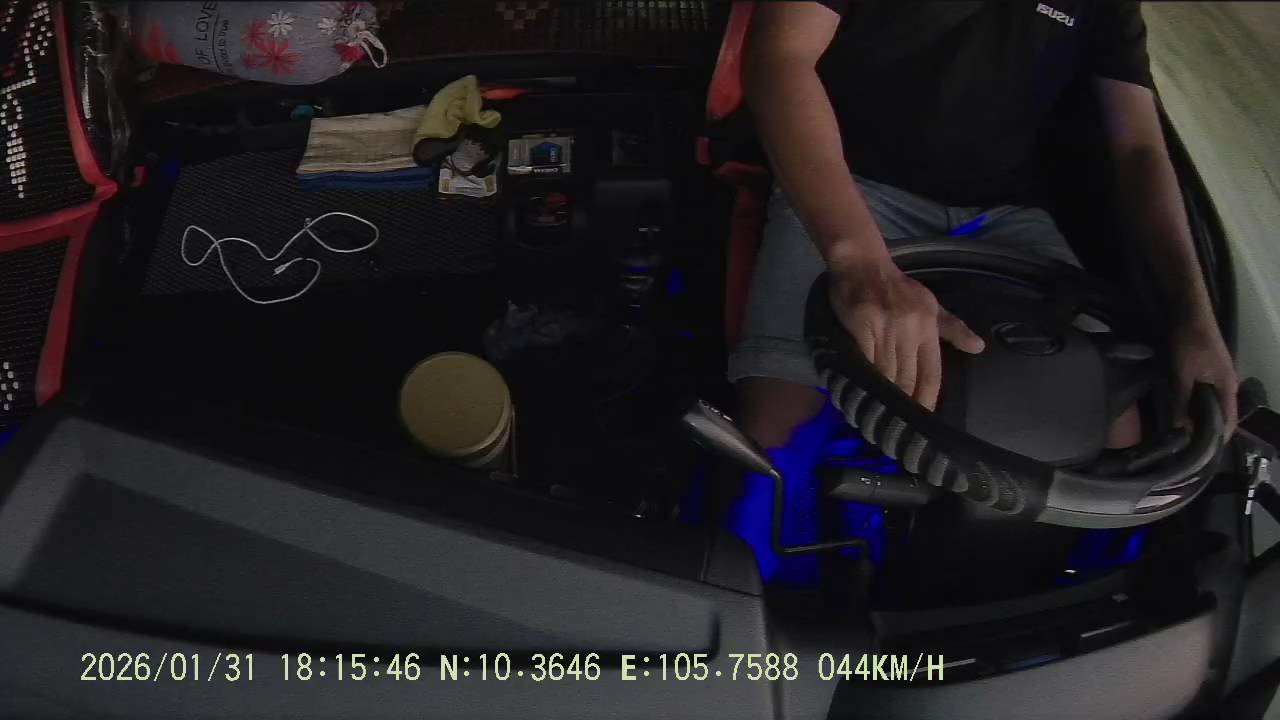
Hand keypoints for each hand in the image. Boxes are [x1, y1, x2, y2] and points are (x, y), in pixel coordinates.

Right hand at [829, 258, 984, 409]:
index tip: (922, 421)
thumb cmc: (898, 287)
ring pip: (886, 374)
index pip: (930, 375)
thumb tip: (978, 348)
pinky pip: (864, 362)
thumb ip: (952, 329)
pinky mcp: (861, 329)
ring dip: (882, 398)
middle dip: (904, 405)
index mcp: (927, 328)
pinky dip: (862, 381)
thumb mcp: (931, 304)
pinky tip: (859, 396)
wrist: (864, 265)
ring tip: (880, 420)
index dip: (926, 401)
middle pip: (908, 379)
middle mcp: (909, 332)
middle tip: (899, 429)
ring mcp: (884, 330)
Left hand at [1171, 313, 1237, 440]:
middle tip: (1186, 447)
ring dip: (1199, 418)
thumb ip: (1182, 401)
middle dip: (1206, 431)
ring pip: (1211, 405)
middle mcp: (1227, 385)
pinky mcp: (1207, 371)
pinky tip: (1179, 410)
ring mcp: (1218, 377)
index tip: (1202, 456)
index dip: (1217, 440)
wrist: (1189, 313)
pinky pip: (1203, 395)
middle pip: (1220, 415)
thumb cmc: (1191, 343)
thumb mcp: (1183, 374)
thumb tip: (1180, 428)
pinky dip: (1194, 405)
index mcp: (1228, 387)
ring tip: (1181, 433)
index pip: (1229, 422)